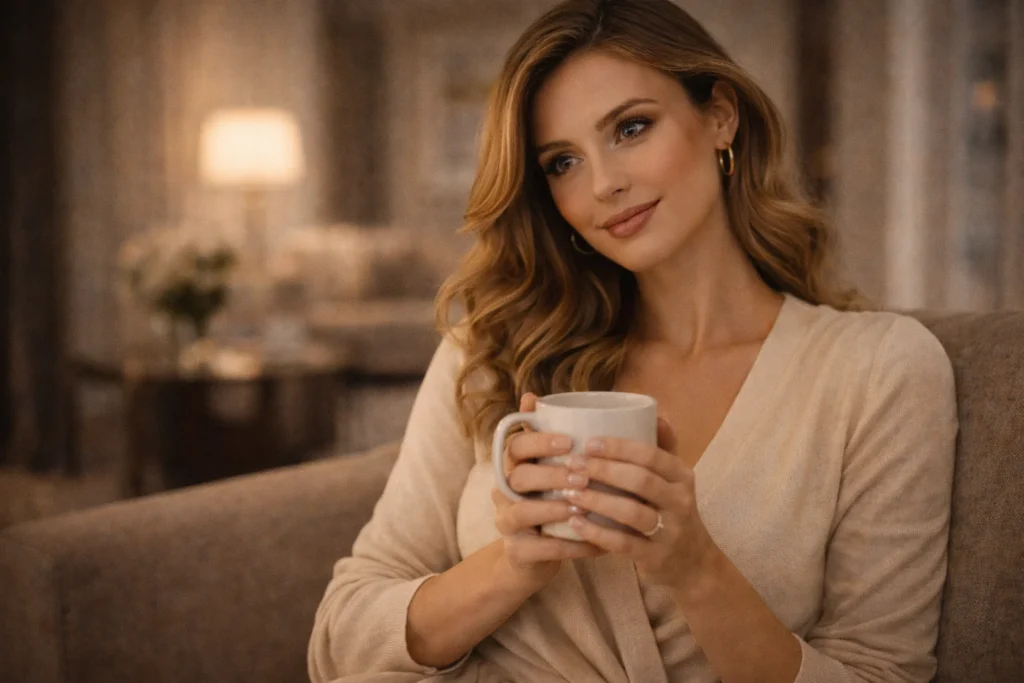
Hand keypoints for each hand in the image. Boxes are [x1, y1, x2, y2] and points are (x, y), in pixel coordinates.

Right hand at [491, 392, 606, 591]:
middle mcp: (504, 492)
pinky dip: (570, 546)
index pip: (515, 445)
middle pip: (517, 477)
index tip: (569, 441)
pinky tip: (597, 544)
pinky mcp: (517, 552)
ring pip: (522, 512)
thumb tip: (533, 396)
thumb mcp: (550, 469)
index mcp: (513, 467)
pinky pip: (541, 549)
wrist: (532, 556)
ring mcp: (507, 522)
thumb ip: (549, 436)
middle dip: (551, 475)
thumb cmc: (549, 502)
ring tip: (583, 509)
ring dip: (554, 509)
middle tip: (582, 477)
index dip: (539, 441)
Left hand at [559, 418, 720, 589]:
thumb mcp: (674, 479)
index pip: (651, 455)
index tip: (588, 442)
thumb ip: (663, 448)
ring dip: (597, 501)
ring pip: (632, 513)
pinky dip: (597, 533)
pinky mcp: (656, 558)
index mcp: (682, 476)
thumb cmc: (672, 510)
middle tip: (572, 465)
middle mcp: (680, 501)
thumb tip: (656, 412)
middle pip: (640, 481)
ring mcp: (670, 531)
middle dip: (603, 471)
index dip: (619, 447)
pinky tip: (575, 522)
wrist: (692, 563)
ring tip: (569, 491)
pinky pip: (624, 544)